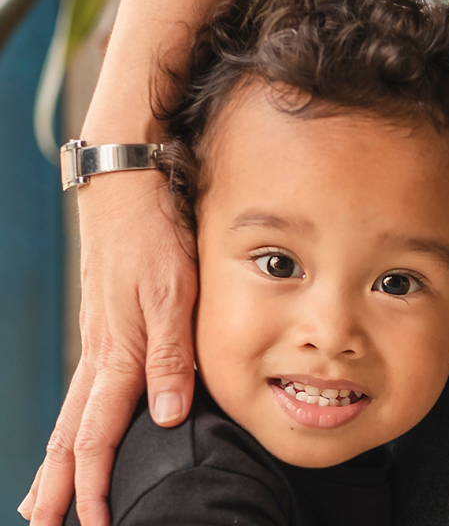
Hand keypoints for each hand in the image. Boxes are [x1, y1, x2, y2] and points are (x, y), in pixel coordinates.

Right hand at [19, 171, 197, 525]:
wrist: (128, 188)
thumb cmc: (155, 237)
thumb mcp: (174, 295)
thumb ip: (171, 357)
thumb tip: (165, 418)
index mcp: (117, 355)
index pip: (97, 435)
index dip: (94, 483)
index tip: (94, 522)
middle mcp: (100, 355)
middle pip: (69, 435)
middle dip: (56, 486)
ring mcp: (99, 341)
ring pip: (70, 415)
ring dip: (57, 461)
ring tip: (42, 499)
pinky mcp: (106, 328)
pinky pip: (82, 391)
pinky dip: (71, 425)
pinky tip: (74, 434)